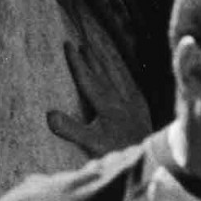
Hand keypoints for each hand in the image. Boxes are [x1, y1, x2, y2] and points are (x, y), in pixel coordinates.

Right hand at [46, 37, 146, 157]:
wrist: (152, 158)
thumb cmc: (119, 153)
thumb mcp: (92, 144)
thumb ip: (70, 129)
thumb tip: (49, 114)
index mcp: (107, 105)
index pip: (88, 78)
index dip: (77, 61)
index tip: (68, 44)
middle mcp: (121, 99)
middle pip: (103, 72)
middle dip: (91, 56)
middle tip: (80, 41)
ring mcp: (133, 103)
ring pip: (118, 75)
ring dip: (106, 60)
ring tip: (97, 47)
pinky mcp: (142, 109)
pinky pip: (131, 84)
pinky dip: (123, 73)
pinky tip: (121, 71)